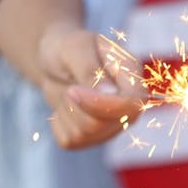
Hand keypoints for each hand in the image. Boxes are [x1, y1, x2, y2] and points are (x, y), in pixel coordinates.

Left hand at [37, 24, 146, 148]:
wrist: (54, 60)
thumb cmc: (67, 47)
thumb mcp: (74, 48)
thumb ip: (90, 69)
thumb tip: (110, 93)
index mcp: (133, 78)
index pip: (132, 104)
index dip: (101, 104)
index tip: (72, 90)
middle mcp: (129, 107)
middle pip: (104, 124)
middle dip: (76, 106)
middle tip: (69, 86)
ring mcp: (113, 125)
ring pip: (85, 134)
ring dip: (66, 112)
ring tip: (69, 92)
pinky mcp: (92, 137)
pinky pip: (70, 140)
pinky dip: (58, 123)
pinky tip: (66, 106)